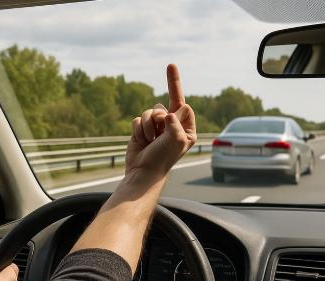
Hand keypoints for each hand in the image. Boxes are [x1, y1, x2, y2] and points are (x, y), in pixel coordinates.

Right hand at [125, 64, 196, 178]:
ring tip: (149, 140)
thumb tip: (169, 112)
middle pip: (164, 106)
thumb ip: (176, 123)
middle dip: (158, 118)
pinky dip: (138, 130)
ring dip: (147, 126)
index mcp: (186, 128)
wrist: (143, 170)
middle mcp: (172, 126)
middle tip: (157, 134)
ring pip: (149, 111)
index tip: (170, 65)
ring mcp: (157, 127)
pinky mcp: (142, 129)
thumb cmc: (163, 158)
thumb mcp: (176, 140)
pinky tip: (141, 141)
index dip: (176, 102)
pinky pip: (138, 119)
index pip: (183, 105)